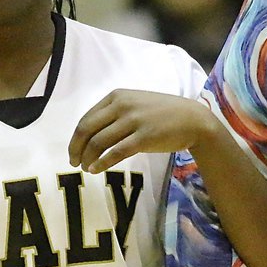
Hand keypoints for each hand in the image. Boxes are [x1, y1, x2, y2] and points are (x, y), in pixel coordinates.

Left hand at [68, 89, 213, 173]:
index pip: (86, 118)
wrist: (193, 120)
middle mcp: (122, 106)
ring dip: (88, 157)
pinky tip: (96, 169)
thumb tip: (93, 135)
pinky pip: (115, 153)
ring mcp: (133, 121)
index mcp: (117, 96)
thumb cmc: (164, 113)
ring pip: (99, 142)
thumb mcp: (136, 104)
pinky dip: (102, 163)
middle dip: (76, 148)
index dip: (75, 137)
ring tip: (86, 168)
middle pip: (87, 129)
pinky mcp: (144, 137)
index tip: (73, 151)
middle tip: (74, 162)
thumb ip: (115, 114)